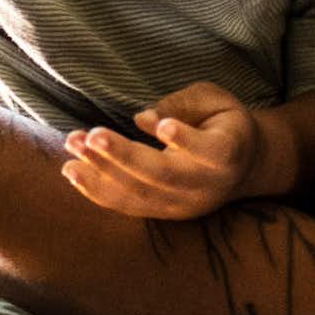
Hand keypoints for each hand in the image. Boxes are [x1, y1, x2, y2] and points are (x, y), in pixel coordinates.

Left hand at [60, 82, 275, 218]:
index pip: (209, 152)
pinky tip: (72, 170)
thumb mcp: (214, 100)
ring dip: (102, 173)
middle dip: (124, 156)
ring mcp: (184, 205)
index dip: (186, 141)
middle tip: (92, 136)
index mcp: (227, 153)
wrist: (242, 166)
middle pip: (164, 176)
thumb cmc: (223, 122)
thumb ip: (184, 104)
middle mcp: (206, 186)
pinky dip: (97, 190)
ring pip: (141, 194)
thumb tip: (142, 119)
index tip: (161, 126)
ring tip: (73, 147)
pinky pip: (128, 206)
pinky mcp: (165, 214)